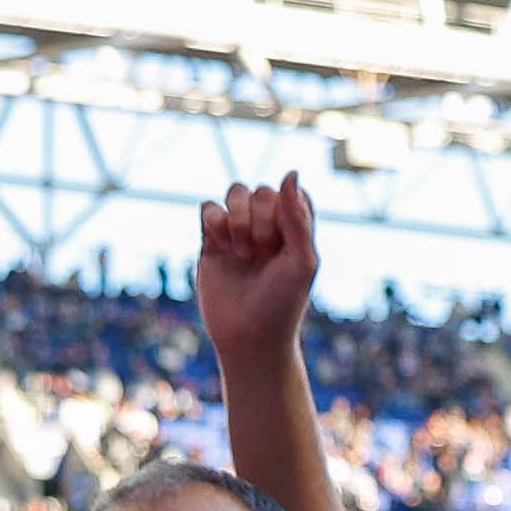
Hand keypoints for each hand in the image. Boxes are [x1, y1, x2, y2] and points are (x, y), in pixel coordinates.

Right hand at [196, 173, 320, 359]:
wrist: (249, 338)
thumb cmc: (283, 304)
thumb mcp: (301, 261)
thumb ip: (298, 217)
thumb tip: (291, 172)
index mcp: (294, 229)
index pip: (289, 192)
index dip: (284, 210)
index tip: (284, 242)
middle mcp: (267, 227)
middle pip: (260, 191)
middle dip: (260, 218)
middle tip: (261, 251)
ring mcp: (239, 233)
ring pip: (234, 193)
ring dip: (238, 218)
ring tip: (243, 252)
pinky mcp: (212, 242)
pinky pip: (208, 208)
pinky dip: (215, 220)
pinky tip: (222, 246)